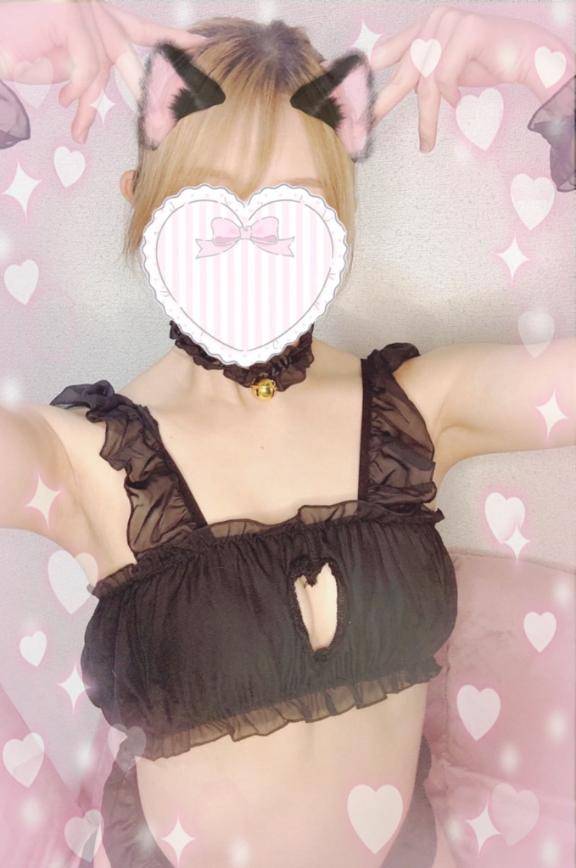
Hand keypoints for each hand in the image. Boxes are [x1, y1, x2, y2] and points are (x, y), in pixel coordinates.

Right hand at [0, 0, 206, 143]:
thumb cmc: (13, 47)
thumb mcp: (57, 67)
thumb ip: (86, 76)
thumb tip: (99, 93)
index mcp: (98, 20)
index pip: (145, 31)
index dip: (174, 40)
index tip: (203, 45)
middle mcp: (96, 10)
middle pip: (133, 55)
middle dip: (150, 90)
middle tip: (168, 120)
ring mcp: (83, 7)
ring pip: (104, 65)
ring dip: (88, 100)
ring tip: (78, 129)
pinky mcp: (70, 12)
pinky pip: (87, 63)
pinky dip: (77, 85)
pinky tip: (65, 100)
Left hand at [370, 4, 574, 151]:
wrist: (525, 56)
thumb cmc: (485, 62)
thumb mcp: (443, 71)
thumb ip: (419, 74)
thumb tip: (390, 86)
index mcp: (423, 27)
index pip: (387, 51)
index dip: (370, 76)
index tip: (354, 102)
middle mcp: (433, 19)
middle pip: (405, 72)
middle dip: (386, 104)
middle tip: (368, 127)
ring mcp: (449, 22)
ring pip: (426, 81)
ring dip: (427, 116)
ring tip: (427, 141)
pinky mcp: (466, 31)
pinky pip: (445, 76)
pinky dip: (451, 94)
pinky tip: (459, 100)